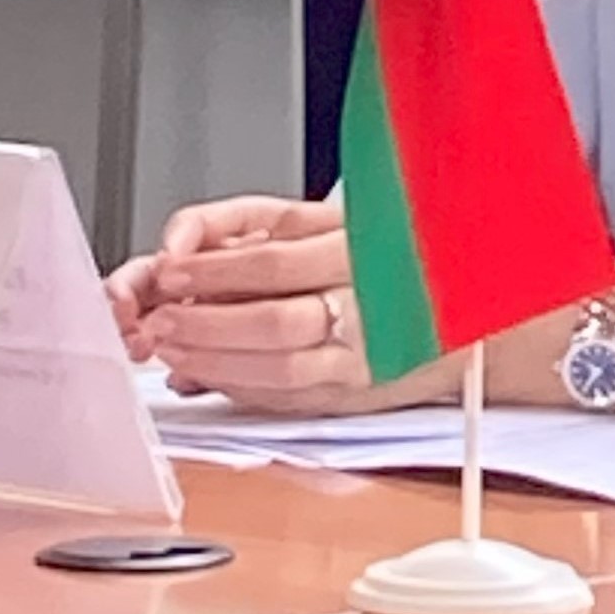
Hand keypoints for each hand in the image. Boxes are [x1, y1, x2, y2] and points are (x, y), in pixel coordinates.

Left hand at [118, 195, 463, 415]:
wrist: (454, 300)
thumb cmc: (379, 248)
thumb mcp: (316, 213)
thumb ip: (244, 219)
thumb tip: (181, 241)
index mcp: (360, 250)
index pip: (273, 264)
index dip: (213, 271)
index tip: (167, 269)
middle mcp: (367, 307)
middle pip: (273, 324)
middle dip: (206, 326)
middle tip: (160, 321)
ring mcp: (363, 356)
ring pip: (279, 371)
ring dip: (215, 363)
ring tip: (174, 350)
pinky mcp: (356, 393)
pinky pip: (289, 399)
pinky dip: (241, 390)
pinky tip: (210, 375)